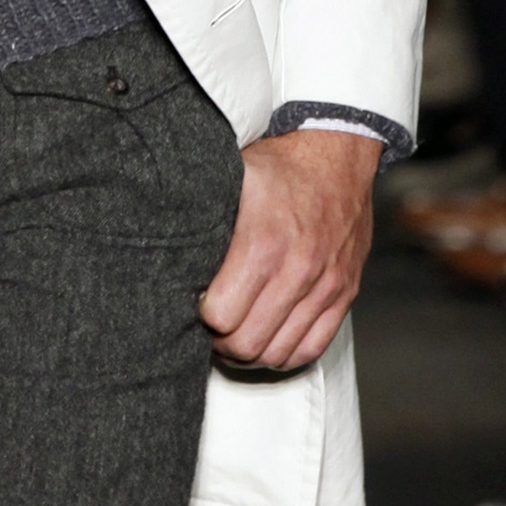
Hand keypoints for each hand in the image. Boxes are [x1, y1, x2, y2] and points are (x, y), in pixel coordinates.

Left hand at [199, 127, 378, 372]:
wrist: (338, 153)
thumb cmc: (279, 166)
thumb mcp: (231, 177)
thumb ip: (201, 216)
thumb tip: (161, 246)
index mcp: (263, 242)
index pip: (221, 316)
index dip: (200, 316)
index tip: (195, 303)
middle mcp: (298, 269)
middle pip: (247, 342)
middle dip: (220, 341)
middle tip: (210, 326)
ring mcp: (325, 285)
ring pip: (278, 353)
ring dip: (250, 352)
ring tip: (235, 332)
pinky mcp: (344, 293)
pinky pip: (312, 348)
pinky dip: (285, 353)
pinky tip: (267, 336)